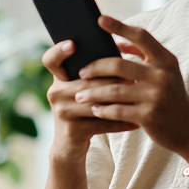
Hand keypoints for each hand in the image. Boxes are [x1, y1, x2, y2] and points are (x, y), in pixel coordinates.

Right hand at [42, 40, 138, 159]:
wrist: (71, 144)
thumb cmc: (87, 107)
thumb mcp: (87, 88)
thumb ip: (97, 71)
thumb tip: (124, 46)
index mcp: (60, 77)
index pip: (51, 59)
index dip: (58, 51)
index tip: (73, 44)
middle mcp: (55, 92)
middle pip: (85, 83)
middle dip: (110, 81)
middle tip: (132, 80)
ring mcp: (61, 112)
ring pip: (94, 102)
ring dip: (117, 101)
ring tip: (137, 98)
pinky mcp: (71, 130)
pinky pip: (100, 123)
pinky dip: (120, 123)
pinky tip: (136, 122)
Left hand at [73, 15, 188, 153]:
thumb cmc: (171, 97)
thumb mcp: (165, 72)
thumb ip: (145, 56)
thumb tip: (118, 42)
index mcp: (167, 60)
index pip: (142, 37)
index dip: (120, 27)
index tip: (100, 19)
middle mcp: (163, 76)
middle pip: (119, 65)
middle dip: (96, 68)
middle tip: (81, 72)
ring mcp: (156, 96)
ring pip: (114, 90)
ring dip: (93, 93)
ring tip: (79, 96)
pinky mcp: (149, 116)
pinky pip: (117, 111)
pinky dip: (102, 110)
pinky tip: (94, 110)